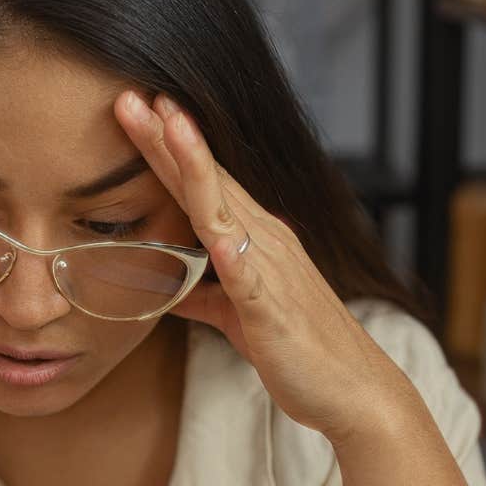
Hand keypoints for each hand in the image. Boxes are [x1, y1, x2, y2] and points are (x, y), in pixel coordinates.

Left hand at [114, 91, 402, 446]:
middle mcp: (265, 242)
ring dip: (195, 166)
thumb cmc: (298, 350)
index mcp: (254, 240)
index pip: (203, 183)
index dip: (170, 147)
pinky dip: (231, 253)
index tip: (137, 109)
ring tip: (168, 126)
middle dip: (170, 138)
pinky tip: (215, 233)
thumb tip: (168, 285)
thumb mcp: (237, 316)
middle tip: (132, 95)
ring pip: (223, 210)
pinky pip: (248, 278)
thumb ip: (203, 295)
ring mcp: (271, 271)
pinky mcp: (273, 310)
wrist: (353, 389)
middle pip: (208, 181)